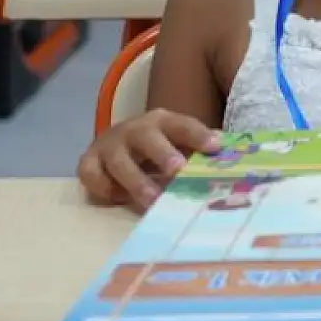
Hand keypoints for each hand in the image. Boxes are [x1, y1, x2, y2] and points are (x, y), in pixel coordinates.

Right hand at [77, 110, 221, 211]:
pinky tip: (118, 198)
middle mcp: (135, 129)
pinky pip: (91, 175)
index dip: (198, 134)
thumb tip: (232, 158)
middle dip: (162, 154)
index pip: (183, 124)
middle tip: (178, 171)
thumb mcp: (181, 143)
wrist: (119, 141)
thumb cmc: (161, 147)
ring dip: (136, 181)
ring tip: (152, 199)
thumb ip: (202, 150)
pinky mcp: (88, 161)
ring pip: (119, 161)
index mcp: (163, 121)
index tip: (216, 146)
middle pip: (148, 138)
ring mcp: (109, 145)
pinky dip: (103, 187)